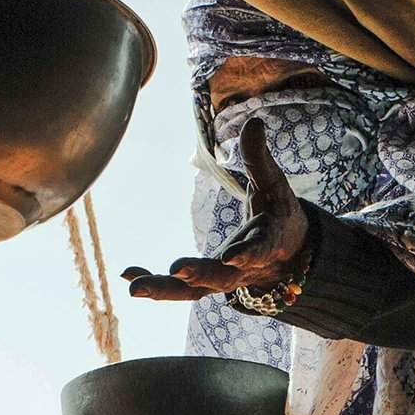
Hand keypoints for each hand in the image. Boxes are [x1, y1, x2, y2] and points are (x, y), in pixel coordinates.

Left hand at [122, 119, 308, 301]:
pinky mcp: (206, 283)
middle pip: (221, 278)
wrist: (287, 256)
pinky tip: (127, 276)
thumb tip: (254, 123)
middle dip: (198, 275)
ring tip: (134, 287)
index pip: (259, 251)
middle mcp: (244, 270)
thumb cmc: (278, 215)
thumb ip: (260, 159)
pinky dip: (156, 284)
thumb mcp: (274, 185)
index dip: (247, 254)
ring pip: (195, 291)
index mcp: (266, 245)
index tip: (232, 256)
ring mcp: (222, 280)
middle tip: (175, 269)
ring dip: (165, 290)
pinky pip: (180, 288)